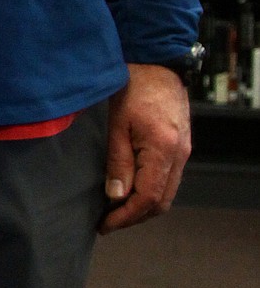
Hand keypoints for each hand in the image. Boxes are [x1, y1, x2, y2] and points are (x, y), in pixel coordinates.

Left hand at [100, 62, 190, 233]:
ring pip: (167, 194)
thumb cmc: (133, 88)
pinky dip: (150, 192)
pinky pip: (168, 180)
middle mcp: (179, 154)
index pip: (148, 199)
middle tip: (107, 222)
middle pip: (161, 202)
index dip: (126, 217)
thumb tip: (115, 197)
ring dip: (142, 207)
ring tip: (115, 210)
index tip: (104, 225)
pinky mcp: (180, 146)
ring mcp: (183, 151)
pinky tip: (130, 190)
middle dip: (134, 217)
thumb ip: (118, 162)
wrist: (157, 63)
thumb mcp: (117, 124)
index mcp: (164, 150)